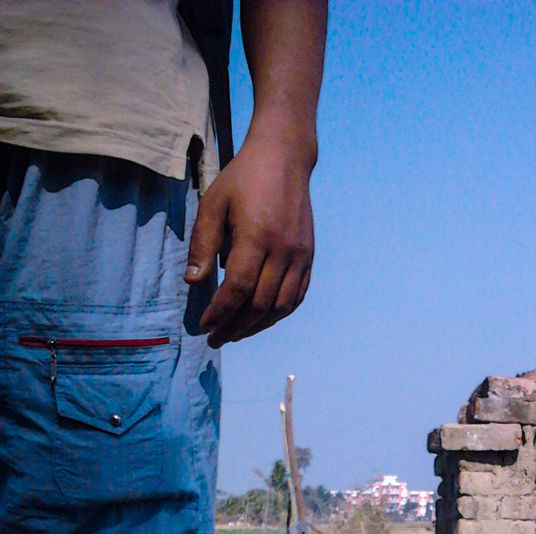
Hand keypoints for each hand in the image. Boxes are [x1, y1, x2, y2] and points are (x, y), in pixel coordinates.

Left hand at [184, 134, 313, 346]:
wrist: (284, 158)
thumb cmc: (243, 179)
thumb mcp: (213, 203)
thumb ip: (203, 244)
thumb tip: (193, 282)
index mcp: (257, 236)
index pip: (238, 288)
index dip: (220, 312)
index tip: (204, 325)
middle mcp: (283, 251)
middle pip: (259, 305)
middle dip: (235, 327)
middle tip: (215, 338)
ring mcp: (300, 256)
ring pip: (280, 307)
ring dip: (256, 327)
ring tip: (235, 334)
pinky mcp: (309, 258)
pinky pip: (295, 298)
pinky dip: (277, 314)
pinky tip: (260, 320)